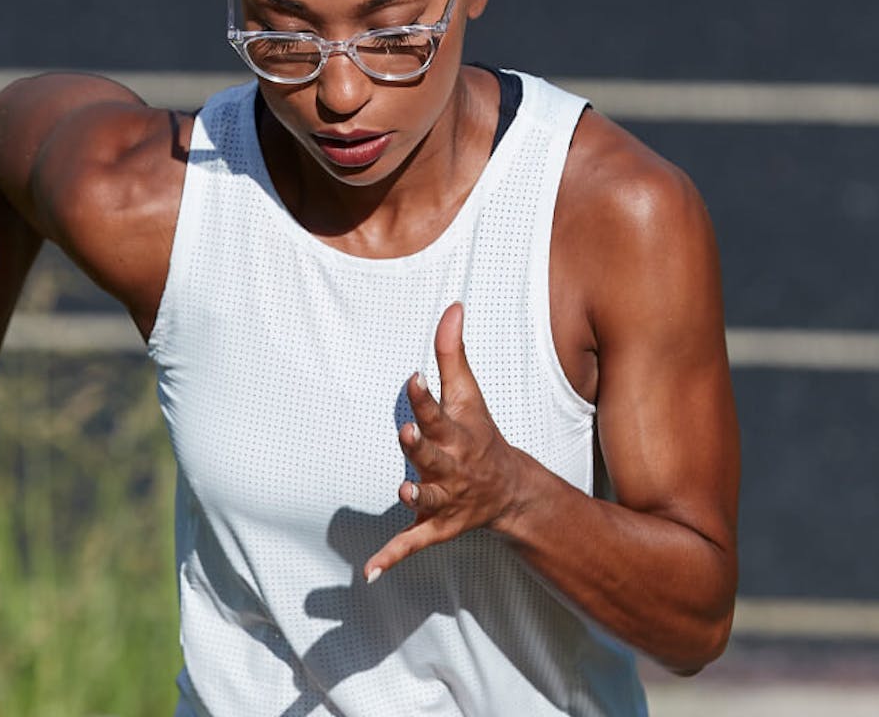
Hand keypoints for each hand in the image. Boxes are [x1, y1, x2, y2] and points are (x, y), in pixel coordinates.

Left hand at [364, 302, 530, 581]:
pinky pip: (412, 544)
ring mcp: (444, 500)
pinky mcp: (434, 527)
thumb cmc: (479, 433)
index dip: (426, 397)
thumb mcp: (469, 394)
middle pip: (433, 456)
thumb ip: (452, 351)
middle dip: (421, 446)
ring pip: (426, 500)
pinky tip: (368, 573)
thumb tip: (452, 305)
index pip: (439, 412)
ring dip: (415, 498)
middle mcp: (451, 467)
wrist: (510, 490)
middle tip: (407, 433)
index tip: (413, 377)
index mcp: (457, 434)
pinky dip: (391, 559)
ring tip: (401, 493)